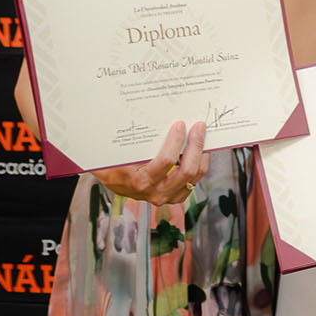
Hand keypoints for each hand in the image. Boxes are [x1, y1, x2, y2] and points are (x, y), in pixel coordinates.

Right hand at [91, 119, 206, 205]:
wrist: (114, 182)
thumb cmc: (115, 166)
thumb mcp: (121, 153)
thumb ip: (139, 142)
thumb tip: (155, 119)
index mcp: (141, 181)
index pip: (166, 161)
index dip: (176, 141)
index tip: (180, 125)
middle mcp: (157, 192)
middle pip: (187, 170)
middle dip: (196, 145)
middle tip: (198, 128)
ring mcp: (168, 195)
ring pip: (194, 177)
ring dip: (201, 155)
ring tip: (202, 137)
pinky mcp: (175, 196)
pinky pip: (194, 182)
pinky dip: (199, 164)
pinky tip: (199, 151)